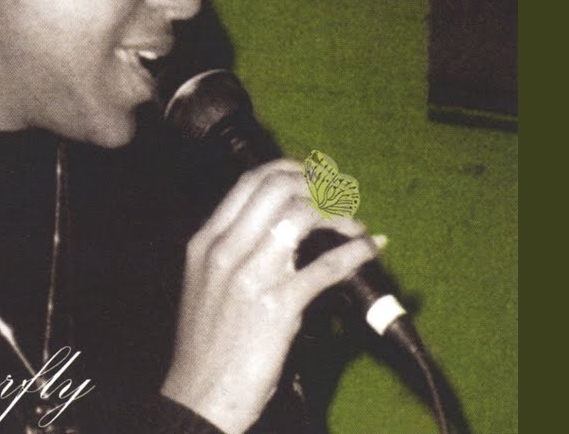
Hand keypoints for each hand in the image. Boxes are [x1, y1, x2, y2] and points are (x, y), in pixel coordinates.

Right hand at [160, 160, 378, 433]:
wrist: (198, 398)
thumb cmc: (206, 348)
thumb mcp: (206, 287)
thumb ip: (233, 255)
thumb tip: (283, 234)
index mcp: (205, 243)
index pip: (250, 183)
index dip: (290, 170)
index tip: (314, 178)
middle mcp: (225, 251)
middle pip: (278, 188)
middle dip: (318, 185)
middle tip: (341, 199)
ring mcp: (250, 275)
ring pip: (302, 215)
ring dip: (339, 214)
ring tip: (355, 226)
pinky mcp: (277, 305)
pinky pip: (327, 265)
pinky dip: (356, 251)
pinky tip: (370, 249)